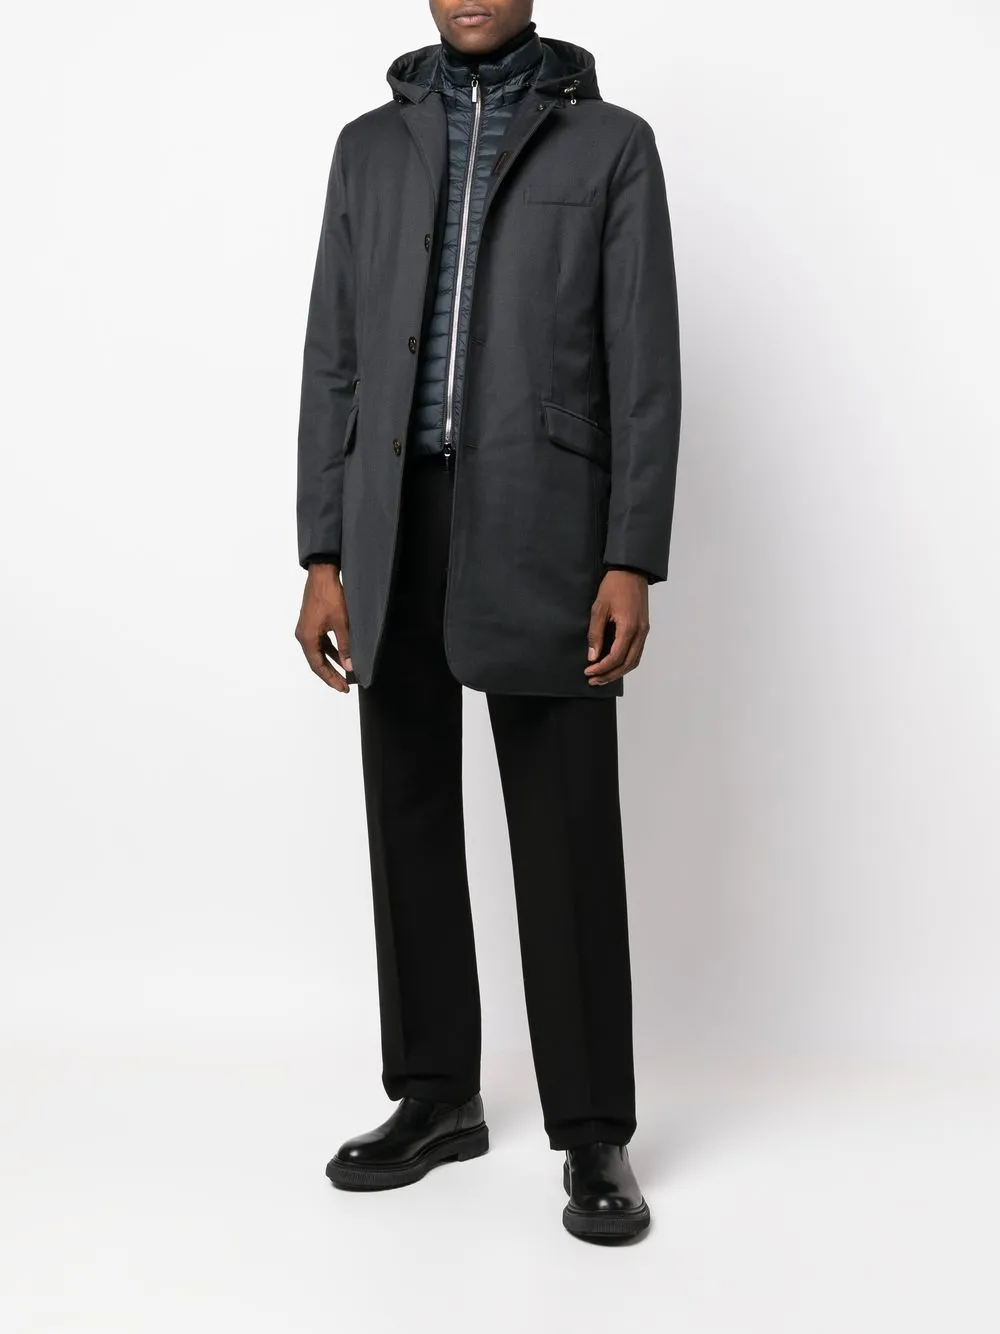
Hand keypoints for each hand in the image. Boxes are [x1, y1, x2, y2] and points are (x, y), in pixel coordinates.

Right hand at [295, 563, 352, 692]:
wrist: (322, 574)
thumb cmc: (330, 596)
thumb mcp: (342, 624)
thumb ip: (345, 646)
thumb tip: (349, 666)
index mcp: (307, 638)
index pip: (318, 666)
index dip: (331, 678)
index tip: (342, 688)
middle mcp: (303, 635)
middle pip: (316, 661)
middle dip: (331, 674)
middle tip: (344, 686)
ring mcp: (306, 629)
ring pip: (319, 652)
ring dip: (331, 662)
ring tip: (344, 673)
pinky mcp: (311, 623)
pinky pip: (320, 642)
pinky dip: (330, 650)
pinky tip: (341, 655)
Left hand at [584, 570, 649, 685]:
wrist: (631, 571)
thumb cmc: (613, 586)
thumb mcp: (598, 608)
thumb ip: (595, 634)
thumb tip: (592, 656)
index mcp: (629, 627)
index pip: (616, 657)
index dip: (601, 668)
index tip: (587, 672)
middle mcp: (640, 632)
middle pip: (627, 664)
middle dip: (609, 675)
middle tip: (593, 681)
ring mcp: (644, 631)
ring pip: (634, 660)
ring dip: (618, 672)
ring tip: (602, 677)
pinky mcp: (644, 628)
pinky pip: (637, 652)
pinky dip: (625, 662)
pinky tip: (613, 664)